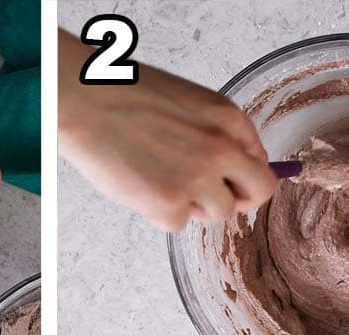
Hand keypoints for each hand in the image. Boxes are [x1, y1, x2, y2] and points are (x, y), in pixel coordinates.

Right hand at [59, 33, 276, 230]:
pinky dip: (160, 213)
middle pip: (257, 192)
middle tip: (211, 199)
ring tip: (162, 184)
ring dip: (194, 206)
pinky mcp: (170, 204)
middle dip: (238, 200)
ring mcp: (198, 178)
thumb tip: (229, 170)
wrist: (87, 102)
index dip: (244, 177)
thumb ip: (215, 133)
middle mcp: (222, 149)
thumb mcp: (188, 103)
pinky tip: (141, 188)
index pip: (261, 161)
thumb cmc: (127, 97)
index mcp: (229, 118)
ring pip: (218, 213)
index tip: (230, 183)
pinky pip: (178, 223)